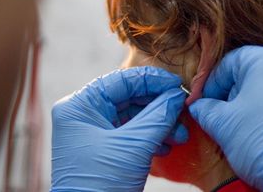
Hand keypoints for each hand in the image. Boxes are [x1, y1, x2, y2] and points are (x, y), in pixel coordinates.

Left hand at [51, 67, 187, 191]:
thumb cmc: (102, 184)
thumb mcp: (135, 145)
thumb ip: (159, 115)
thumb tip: (178, 95)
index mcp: (80, 105)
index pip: (121, 80)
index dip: (153, 81)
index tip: (178, 84)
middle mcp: (83, 114)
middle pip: (129, 98)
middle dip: (159, 107)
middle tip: (182, 112)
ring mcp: (92, 132)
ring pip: (133, 116)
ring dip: (159, 124)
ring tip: (180, 136)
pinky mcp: (103, 148)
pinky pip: (130, 133)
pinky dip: (150, 137)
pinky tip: (165, 147)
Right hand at [189, 46, 262, 191]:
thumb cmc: (262, 140)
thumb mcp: (223, 123)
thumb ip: (206, 109)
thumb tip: (199, 107)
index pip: (229, 62)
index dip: (211, 83)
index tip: (203, 102)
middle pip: (251, 72)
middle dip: (232, 93)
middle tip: (220, 115)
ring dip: (252, 103)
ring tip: (242, 126)